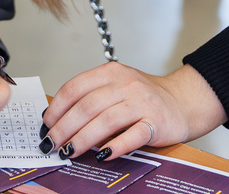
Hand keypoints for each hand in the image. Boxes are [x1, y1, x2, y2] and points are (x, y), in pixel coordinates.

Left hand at [43, 63, 226, 158]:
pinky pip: (132, 136)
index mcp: (111, 72)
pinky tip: (101, 156)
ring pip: (105, 121)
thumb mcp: (116, 86)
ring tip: (68, 152)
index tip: (46, 125)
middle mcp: (125, 84)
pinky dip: (115, 147)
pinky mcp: (155, 122)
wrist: (182, 101)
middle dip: (64, 127)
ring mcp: (141, 102)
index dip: (57, 107)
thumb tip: (58, 120)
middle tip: (51, 144)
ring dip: (83, 139)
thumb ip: (91, 97)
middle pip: (87, 106)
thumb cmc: (143, 97)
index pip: (76, 87)